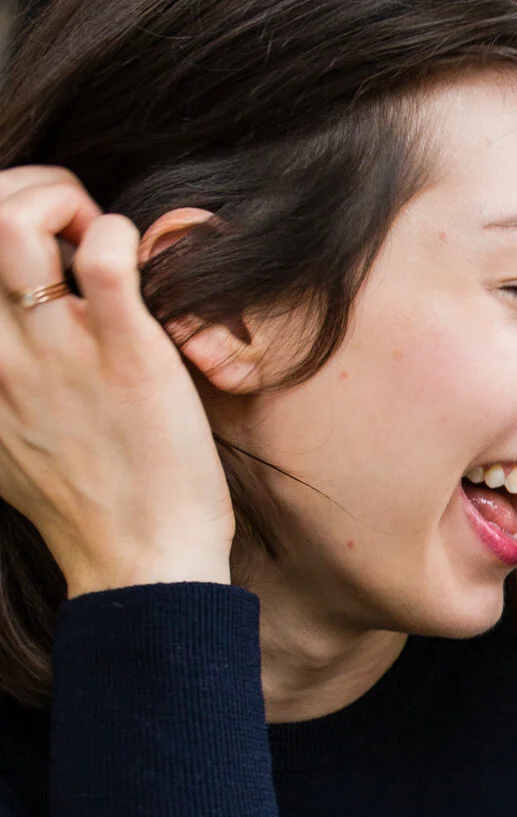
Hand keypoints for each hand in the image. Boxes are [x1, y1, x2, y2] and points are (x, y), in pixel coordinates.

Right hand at [0, 166, 232, 594]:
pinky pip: (107, 257)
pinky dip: (121, 235)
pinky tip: (138, 262)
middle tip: (71, 224)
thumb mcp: (5, 436)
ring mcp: (56, 349)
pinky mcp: (126, 355)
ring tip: (98, 236)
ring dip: (62, 201)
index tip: (34, 246)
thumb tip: (5, 341)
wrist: (140, 561)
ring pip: (12, 219)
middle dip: (23, 191)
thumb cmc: (90, 501)